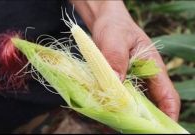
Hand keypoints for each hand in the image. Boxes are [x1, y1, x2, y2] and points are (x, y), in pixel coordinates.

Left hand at [71, 0, 179, 120]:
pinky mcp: (119, 81)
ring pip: (132, 104)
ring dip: (125, 114)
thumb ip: (116, 58)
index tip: (160, 128)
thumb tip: (115, 83)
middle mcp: (144, 78)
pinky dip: (113, 106)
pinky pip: (119, 98)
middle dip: (141, 119)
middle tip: (127, 128)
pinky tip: (103, 110)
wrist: (106, 23)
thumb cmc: (115, 27)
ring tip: (113, 122)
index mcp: (152, 67)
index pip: (167, 95)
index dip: (168, 113)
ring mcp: (131, 81)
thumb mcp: (115, 39)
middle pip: (149, 105)